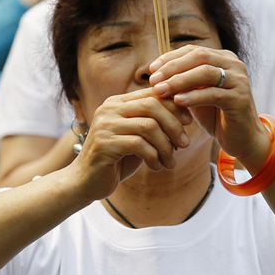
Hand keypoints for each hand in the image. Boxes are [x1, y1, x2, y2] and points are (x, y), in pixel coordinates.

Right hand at [72, 89, 190, 201]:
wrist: (86, 181)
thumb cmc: (116, 159)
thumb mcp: (137, 137)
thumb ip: (152, 124)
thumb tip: (185, 115)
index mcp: (117, 102)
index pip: (152, 94)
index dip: (175, 106)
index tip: (188, 122)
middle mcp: (109, 109)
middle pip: (152, 105)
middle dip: (174, 125)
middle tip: (184, 144)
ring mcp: (105, 125)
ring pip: (148, 126)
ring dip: (166, 146)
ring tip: (171, 161)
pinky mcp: (104, 144)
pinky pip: (139, 145)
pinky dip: (154, 157)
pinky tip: (157, 167)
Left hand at [148, 45, 269, 170]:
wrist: (240, 139)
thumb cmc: (215, 115)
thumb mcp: (195, 93)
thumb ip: (181, 80)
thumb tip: (153, 72)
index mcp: (223, 58)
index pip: (192, 50)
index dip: (170, 58)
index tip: (150, 70)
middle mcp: (234, 65)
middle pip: (199, 57)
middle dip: (173, 68)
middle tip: (153, 80)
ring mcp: (240, 80)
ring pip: (206, 73)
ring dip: (180, 81)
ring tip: (160, 90)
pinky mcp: (241, 99)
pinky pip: (213, 94)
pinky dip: (193, 96)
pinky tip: (177, 101)